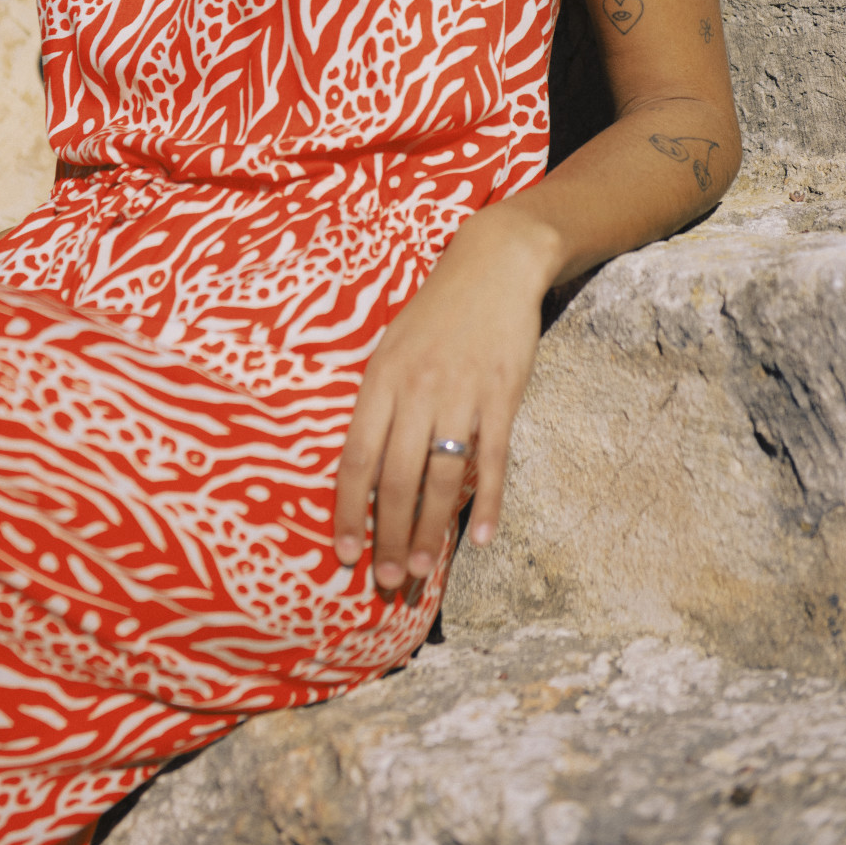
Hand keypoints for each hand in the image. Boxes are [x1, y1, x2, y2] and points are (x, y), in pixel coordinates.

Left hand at [332, 203, 556, 589]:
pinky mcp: (501, 394)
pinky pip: (492, 459)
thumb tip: (367, 467)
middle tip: (388, 580)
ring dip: (431, 530)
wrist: (494, 264)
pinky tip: (482, 538)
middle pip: (395, 478)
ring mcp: (460, 393)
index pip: (355, 459)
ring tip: (424, 570)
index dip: (348, 512)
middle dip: (389, 536)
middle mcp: (415, 390)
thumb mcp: (393, 348)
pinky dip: (488, 503)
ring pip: (441, 477)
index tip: (344, 554)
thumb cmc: (438, 312)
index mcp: (380, 380)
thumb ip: (381, 403)